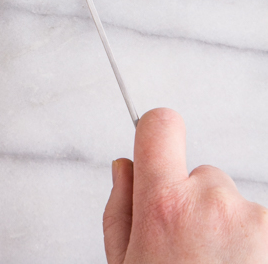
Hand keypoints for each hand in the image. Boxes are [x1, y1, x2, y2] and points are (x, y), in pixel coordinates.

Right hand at [103, 108, 267, 262]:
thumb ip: (120, 210)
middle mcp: (211, 202)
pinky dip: (251, 243)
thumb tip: (125, 169)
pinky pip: (258, 223)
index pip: (160, 125)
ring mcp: (251, 217)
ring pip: (231, 202)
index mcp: (165, 205)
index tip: (158, 142)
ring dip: (226, 226)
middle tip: (190, 249)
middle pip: (202, 175)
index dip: (156, 130)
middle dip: (196, 203)